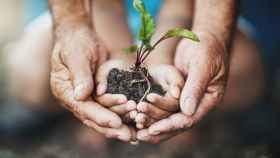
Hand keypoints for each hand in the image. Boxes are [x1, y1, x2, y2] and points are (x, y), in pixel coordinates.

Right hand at [50, 25, 134, 141]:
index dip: (100, 116)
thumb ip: (79, 74)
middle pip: (93, 118)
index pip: (83, 108)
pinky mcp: (98, 95)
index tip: (116, 123)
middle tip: (130, 136)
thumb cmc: (75, 42)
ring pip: (104, 115)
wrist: (79, 35)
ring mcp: (87, 98)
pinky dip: (122, 115)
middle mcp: (75, 99)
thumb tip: (81, 96)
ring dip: (120, 122)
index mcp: (64, 91)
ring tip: (136, 130)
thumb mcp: (76, 55)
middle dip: (112, 128)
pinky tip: (135, 123)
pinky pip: (111, 108)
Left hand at [137, 31, 228, 142]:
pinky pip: (165, 106)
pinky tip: (139, 115)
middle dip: (159, 129)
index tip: (154, 129)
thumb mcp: (202, 65)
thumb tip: (186, 111)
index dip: (171, 125)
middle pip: (178, 123)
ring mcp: (188, 99)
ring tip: (136, 128)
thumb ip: (195, 87)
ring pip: (169, 117)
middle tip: (140, 136)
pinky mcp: (178, 94)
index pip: (189, 119)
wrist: (205, 38)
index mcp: (209, 100)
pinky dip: (153, 112)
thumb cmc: (207, 48)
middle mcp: (198, 103)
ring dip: (153, 122)